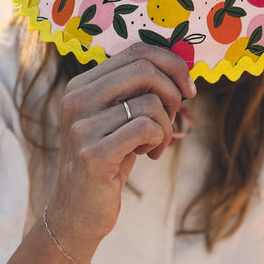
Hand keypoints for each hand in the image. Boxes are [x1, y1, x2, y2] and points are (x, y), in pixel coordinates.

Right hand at [47, 43, 195, 256]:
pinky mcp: (93, 154)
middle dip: (173, 92)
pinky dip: (159, 141)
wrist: (77, 212)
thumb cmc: (106, 163)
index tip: (187, 89)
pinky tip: (149, 156)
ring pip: (151, 103)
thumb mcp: (117, 120)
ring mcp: (82, 127)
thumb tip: (181, 67)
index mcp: (81, 86)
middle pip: (145, 69)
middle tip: (173, 117)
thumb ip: (136, 92)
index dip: (172, 65)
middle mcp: (76, 100)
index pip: (136, 52)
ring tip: (156, 145)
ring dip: (166, 127)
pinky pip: (147, 128)